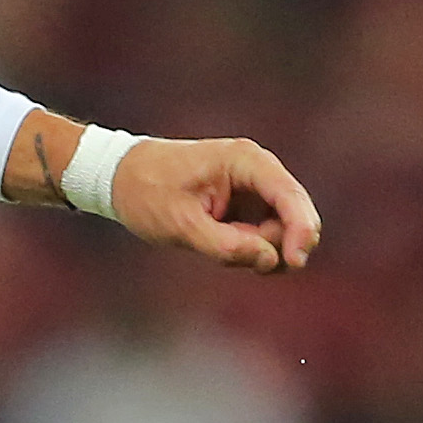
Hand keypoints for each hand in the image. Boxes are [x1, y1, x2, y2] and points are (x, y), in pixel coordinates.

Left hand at [114, 135, 322, 273]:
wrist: (120, 177)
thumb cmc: (146, 192)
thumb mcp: (180, 224)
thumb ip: (226, 245)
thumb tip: (270, 260)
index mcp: (245, 161)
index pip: (290, 196)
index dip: (302, 231)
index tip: (295, 261)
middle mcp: (258, 171)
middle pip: (293, 218)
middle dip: (272, 246)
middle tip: (226, 254)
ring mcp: (254, 189)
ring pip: (279, 233)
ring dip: (254, 251)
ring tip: (209, 242)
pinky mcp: (247, 206)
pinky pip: (263, 236)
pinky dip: (246, 250)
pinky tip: (214, 244)